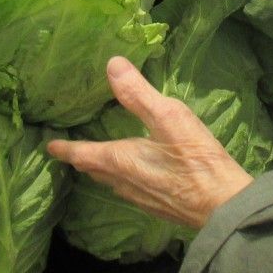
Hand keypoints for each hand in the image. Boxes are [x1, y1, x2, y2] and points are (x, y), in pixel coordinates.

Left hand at [48, 58, 254, 230]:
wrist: (222, 206)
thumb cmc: (195, 160)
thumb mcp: (169, 117)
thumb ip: (138, 93)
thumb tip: (112, 65)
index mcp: (120, 160)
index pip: (83, 153)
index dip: (65, 148)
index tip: (50, 146)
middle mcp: (124, 182)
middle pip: (95, 170)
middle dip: (81, 160)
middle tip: (71, 152)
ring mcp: (140, 198)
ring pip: (111, 183)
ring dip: (100, 171)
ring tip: (97, 161)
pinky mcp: (158, 207)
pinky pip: (129, 191)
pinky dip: (120, 179)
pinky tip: (133, 177)